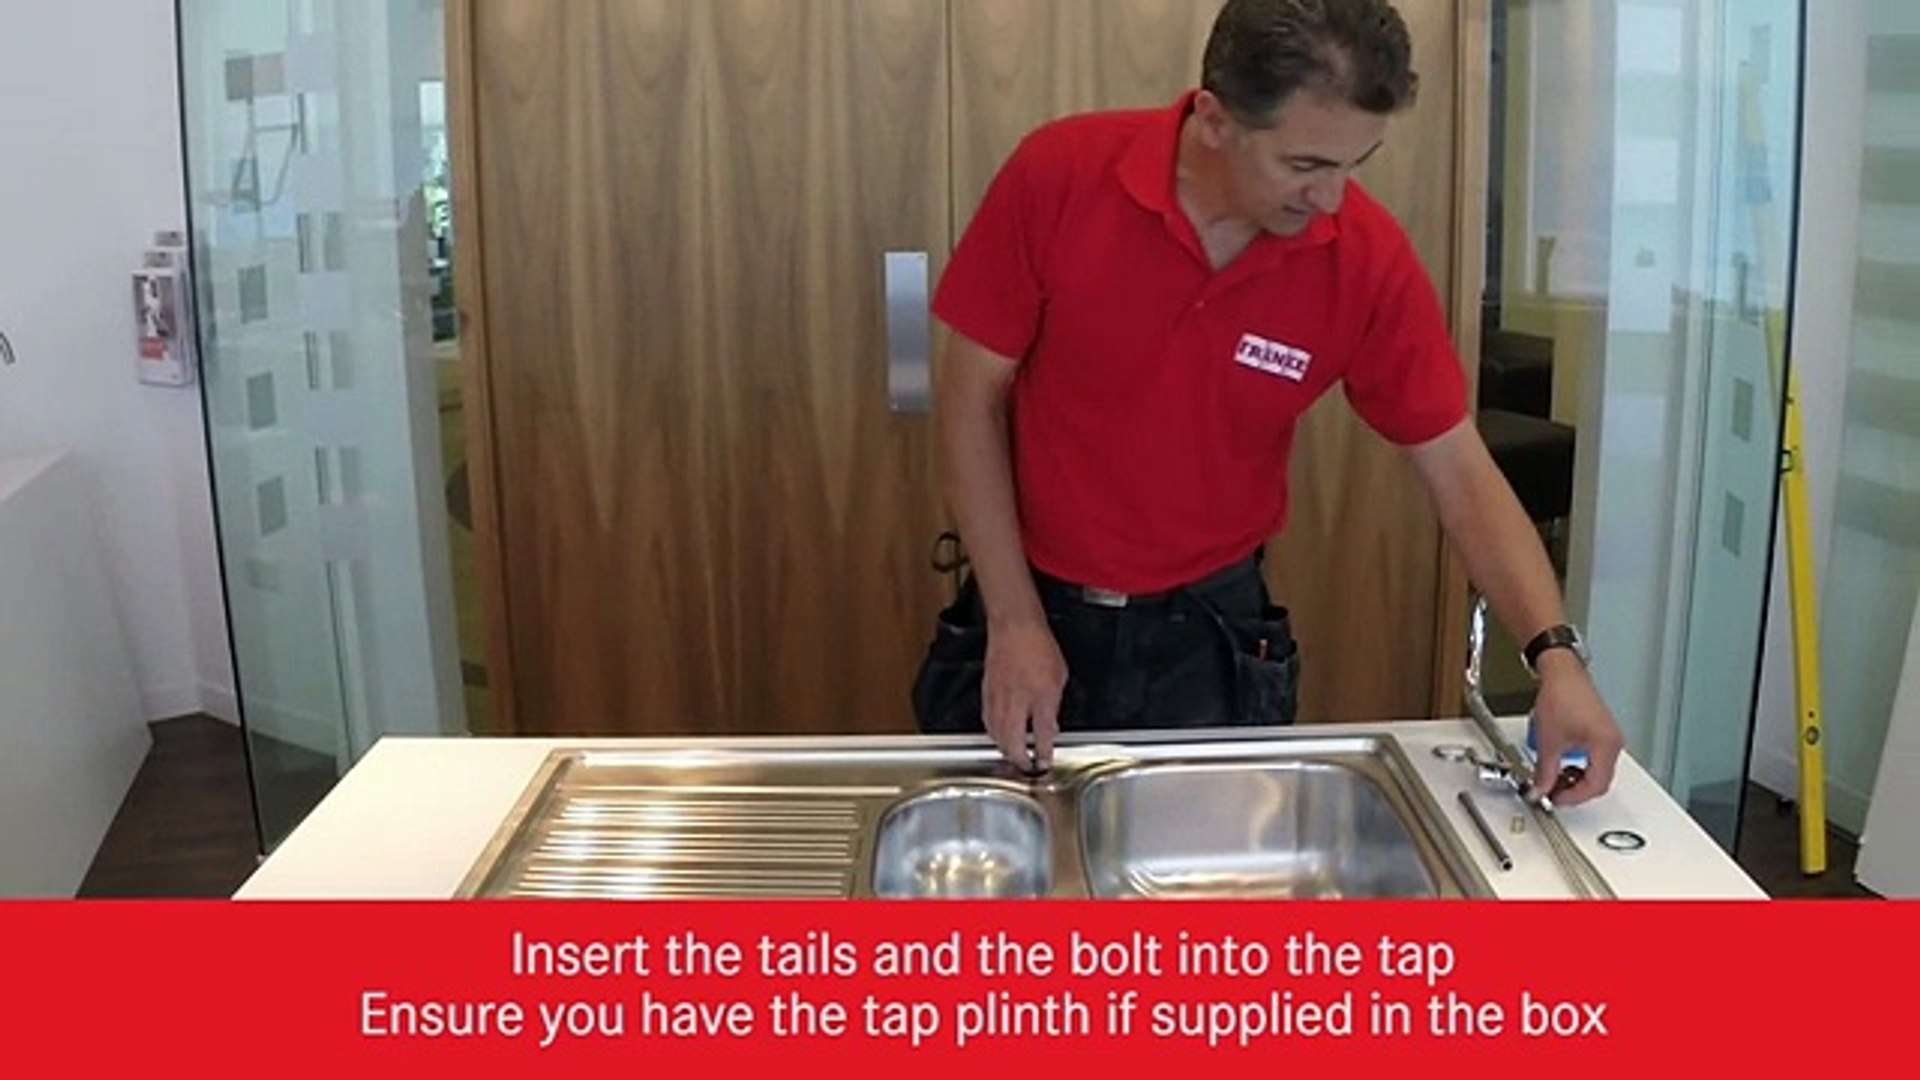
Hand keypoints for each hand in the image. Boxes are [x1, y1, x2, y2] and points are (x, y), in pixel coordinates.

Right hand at [982, 618, 1067, 770]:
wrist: (1014, 626)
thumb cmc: (1038, 646)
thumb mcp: (1059, 676)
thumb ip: (1053, 705)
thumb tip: (1050, 724)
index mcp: (1039, 698)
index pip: (1041, 736)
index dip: (1043, 754)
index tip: (1045, 762)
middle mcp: (1016, 702)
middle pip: (1013, 743)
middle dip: (1019, 759)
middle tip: (1027, 766)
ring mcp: (998, 698)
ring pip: (996, 734)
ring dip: (1004, 749)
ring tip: (1012, 756)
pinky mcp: (986, 692)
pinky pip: (987, 721)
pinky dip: (993, 733)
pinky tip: (997, 735)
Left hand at [1527, 651, 1624, 806]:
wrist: (1561, 671)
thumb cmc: (1561, 696)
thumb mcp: (1548, 741)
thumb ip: (1544, 771)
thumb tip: (1540, 789)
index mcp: (1605, 745)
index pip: (1595, 785)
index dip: (1573, 797)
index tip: (1555, 800)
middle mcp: (1613, 742)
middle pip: (1599, 781)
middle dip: (1575, 790)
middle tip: (1553, 792)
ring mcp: (1609, 736)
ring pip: (1598, 771)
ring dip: (1577, 779)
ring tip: (1555, 778)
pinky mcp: (1602, 731)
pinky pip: (1596, 758)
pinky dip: (1580, 766)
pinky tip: (1562, 764)